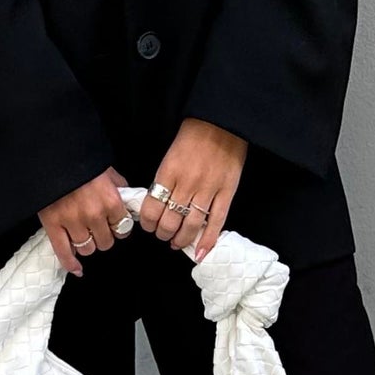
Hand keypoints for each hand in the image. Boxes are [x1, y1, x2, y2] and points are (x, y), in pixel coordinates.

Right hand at [39, 166, 133, 276]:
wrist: (52, 155)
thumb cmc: (80, 161)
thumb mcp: (106, 170)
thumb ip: (119, 187)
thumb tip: (127, 199)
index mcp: (110, 200)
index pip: (123, 228)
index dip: (119, 227)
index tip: (116, 225)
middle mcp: (94, 215)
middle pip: (106, 242)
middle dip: (104, 237)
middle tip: (99, 229)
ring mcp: (72, 222)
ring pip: (88, 249)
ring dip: (88, 245)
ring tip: (85, 236)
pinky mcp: (53, 226)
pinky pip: (63, 253)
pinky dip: (70, 264)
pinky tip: (77, 269)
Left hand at [139, 119, 247, 259]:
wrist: (221, 122)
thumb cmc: (194, 136)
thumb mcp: (171, 155)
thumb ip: (165, 179)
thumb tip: (158, 203)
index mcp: (169, 172)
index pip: (152, 207)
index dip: (148, 222)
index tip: (149, 225)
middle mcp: (187, 184)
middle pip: (170, 220)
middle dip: (163, 233)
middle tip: (162, 235)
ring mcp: (208, 190)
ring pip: (191, 225)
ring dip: (181, 239)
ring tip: (177, 242)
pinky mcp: (226, 193)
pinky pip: (216, 221)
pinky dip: (208, 239)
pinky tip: (201, 251)